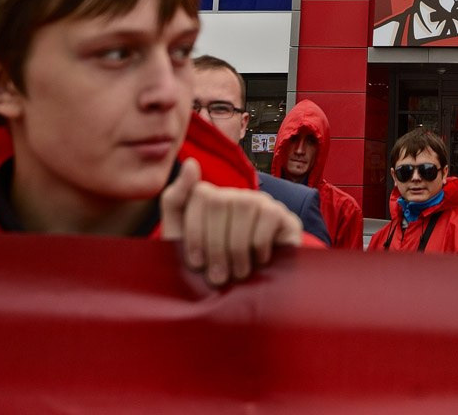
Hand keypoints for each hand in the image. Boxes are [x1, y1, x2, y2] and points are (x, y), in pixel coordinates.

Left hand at [161, 158, 302, 284]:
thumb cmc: (211, 268)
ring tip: (237, 273)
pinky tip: (258, 261)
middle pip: (220, 201)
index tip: (195, 263)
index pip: (199, 195)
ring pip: (243, 207)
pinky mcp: (281, 214)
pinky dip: (259, 246)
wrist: (248, 295)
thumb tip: (191, 163)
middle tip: (217, 277)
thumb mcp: (181, 241)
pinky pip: (267, 218)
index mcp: (210, 199)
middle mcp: (235, 195)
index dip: (194, 232)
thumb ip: (175, 201)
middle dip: (215, 245)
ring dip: (237, 248)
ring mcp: (260, 202)